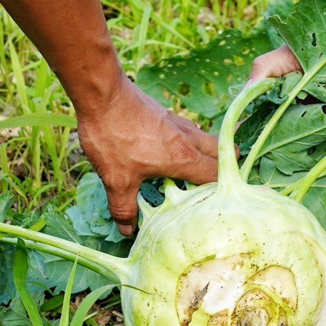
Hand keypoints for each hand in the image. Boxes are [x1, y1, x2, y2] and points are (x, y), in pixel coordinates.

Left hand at [76, 76, 218, 235]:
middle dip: (223, 167)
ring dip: (205, 154)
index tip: (217, 202)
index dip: (221, 190)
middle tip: (212, 185)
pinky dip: (187, 143)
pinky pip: (187, 131)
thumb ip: (124, 208)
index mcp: (183, 158)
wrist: (101, 94)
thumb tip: (128, 232)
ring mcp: (177, 123)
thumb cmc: (112, 137)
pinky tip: (168, 153)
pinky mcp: (165, 114)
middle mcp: (187, 139)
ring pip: (204, 140)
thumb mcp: (116, 180)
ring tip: (192, 173)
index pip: (218, 175)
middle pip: (221, 152)